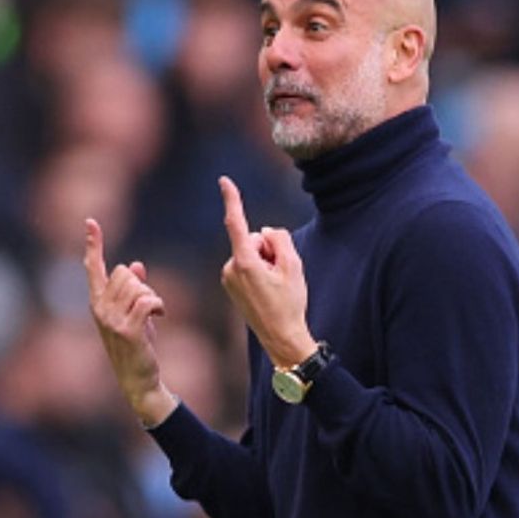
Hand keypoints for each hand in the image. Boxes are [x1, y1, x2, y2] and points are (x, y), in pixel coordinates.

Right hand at [84, 218, 177, 424]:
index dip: (93, 245)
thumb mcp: (134, 314)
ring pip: (137, 286)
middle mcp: (98, 309)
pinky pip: (148, 301)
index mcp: (97, 303)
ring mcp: (110, 320)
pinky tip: (161, 316)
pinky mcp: (127, 329)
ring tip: (154, 314)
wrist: (138, 379)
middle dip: (141, 285)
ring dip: (152, 297)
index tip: (91, 222)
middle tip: (147, 306)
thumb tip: (135, 265)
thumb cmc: (137, 345)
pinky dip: (159, 305)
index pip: (94, 268)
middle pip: (123, 273)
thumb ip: (133, 289)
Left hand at [218, 176, 316, 367]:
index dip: (232, 200)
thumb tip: (264, 232)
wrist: (281, 336)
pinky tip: (269, 291)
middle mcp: (230, 268)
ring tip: (276, 286)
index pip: (236, 223)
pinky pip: (247, 266)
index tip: (224, 181)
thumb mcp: (293, 265)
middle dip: (268, 249)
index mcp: (244, 262)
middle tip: (282, 275)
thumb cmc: (289, 302)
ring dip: (265, 263)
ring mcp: (229, 278)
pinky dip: (259, 271)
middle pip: (252, 240)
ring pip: (251, 254)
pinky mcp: (232, 286)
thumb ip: (279, 239)